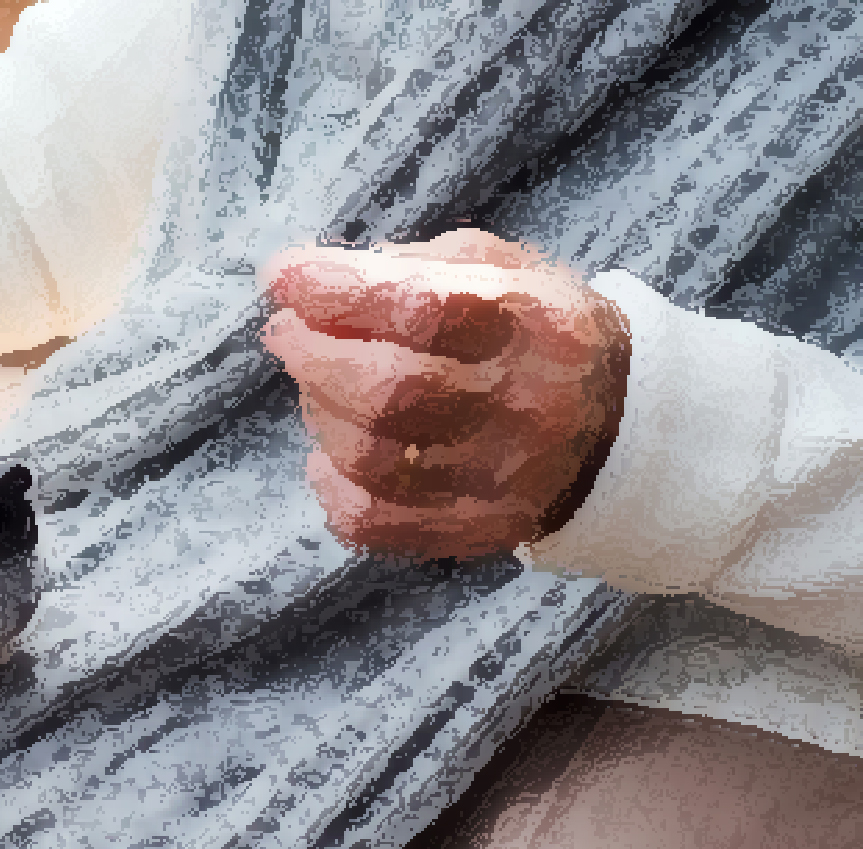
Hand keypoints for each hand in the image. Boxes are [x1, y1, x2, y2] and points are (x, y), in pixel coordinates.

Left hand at [262, 229, 629, 559]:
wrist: (618, 427)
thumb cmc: (534, 332)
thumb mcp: (498, 269)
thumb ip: (408, 267)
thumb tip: (308, 278)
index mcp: (532, 324)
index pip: (422, 309)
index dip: (337, 292)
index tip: (282, 274)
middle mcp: (522, 408)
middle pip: (388, 392)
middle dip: (312, 355)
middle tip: (287, 332)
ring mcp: (499, 481)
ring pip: (371, 459)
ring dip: (318, 414)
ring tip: (317, 384)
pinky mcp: (473, 530)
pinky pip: (372, 522)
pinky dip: (330, 483)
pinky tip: (330, 452)